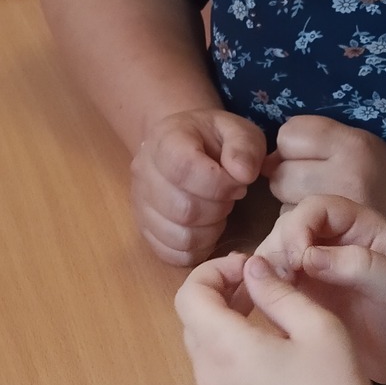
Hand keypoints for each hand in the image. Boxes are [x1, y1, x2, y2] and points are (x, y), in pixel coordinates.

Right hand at [132, 109, 266, 267]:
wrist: (185, 143)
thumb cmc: (215, 139)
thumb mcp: (239, 131)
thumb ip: (245, 148)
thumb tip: (243, 175)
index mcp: (165, 139)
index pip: (184, 169)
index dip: (219, 184)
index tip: (238, 183)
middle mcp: (144, 171)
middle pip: (182, 209)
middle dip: (218, 209)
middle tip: (230, 198)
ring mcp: (140, 202)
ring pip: (177, 236)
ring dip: (209, 231)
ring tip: (217, 212)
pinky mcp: (144, 227)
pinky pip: (169, 253)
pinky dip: (195, 249)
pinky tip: (206, 229)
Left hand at [175, 253, 377, 384]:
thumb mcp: (317, 327)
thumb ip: (277, 291)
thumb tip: (252, 269)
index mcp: (225, 347)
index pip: (189, 295)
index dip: (212, 272)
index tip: (248, 269)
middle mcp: (207, 377)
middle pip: (193, 323)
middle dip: (219, 298)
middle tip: (258, 290)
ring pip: (203, 354)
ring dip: (224, 330)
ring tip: (268, 327)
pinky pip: (214, 382)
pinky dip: (229, 361)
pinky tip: (269, 366)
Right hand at [256, 196, 385, 384]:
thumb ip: (357, 265)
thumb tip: (307, 257)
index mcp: (357, 225)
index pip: (315, 208)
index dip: (300, 227)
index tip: (298, 260)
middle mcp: (330, 241)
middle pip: (286, 229)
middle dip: (278, 251)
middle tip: (282, 284)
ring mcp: (312, 270)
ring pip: (273, 256)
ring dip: (264, 273)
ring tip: (271, 299)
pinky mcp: (301, 297)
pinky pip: (270, 286)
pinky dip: (262, 293)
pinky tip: (265, 310)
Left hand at [265, 116, 385, 268]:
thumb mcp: (363, 145)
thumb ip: (318, 143)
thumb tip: (266, 160)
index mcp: (354, 145)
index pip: (289, 135)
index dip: (293, 147)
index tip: (311, 157)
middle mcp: (344, 177)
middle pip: (279, 172)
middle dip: (289, 178)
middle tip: (317, 186)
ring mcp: (338, 215)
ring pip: (281, 204)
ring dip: (292, 207)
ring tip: (325, 209)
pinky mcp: (331, 245)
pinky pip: (294, 231)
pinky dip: (302, 230)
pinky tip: (326, 231)